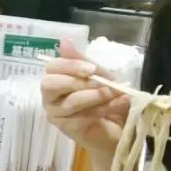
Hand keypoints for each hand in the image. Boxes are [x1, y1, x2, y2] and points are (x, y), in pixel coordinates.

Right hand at [39, 38, 129, 157]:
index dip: (70, 65)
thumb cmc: (106, 100)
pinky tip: (121, 103)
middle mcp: (50, 97)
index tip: (91, 69)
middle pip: (50, 84)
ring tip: (117, 93)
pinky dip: (106, 107)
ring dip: (98, 95)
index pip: (52, 67)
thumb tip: (64, 40)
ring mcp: (57, 115)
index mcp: (56, 80)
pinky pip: (84, 115)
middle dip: (77, 81)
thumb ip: (83, 61)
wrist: (118, 129)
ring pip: (71, 101)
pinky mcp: (68, 129)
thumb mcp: (99, 76)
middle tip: (101, 83)